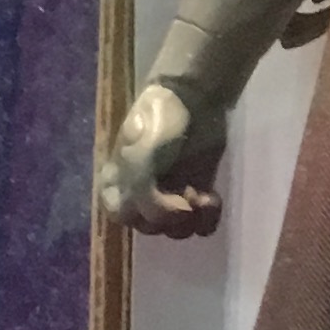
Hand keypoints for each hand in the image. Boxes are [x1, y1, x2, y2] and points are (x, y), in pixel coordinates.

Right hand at [100, 82, 226, 236]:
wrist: (193, 99)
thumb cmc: (158, 122)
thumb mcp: (139, 156)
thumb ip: (141, 192)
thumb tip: (162, 217)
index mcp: (116, 183)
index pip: (121, 217)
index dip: (143, 214)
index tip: (163, 195)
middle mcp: (138, 194)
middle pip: (151, 227)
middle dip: (172, 217)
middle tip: (187, 193)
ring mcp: (169, 196)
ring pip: (176, 230)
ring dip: (192, 220)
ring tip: (204, 197)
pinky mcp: (196, 194)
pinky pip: (200, 224)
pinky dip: (209, 219)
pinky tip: (213, 199)